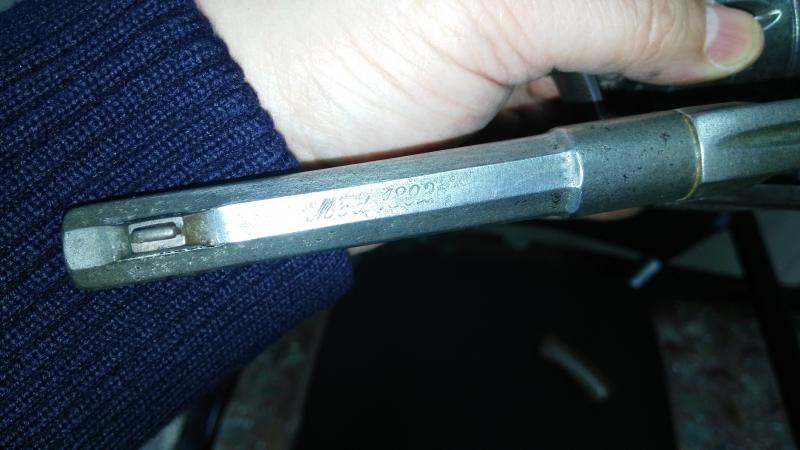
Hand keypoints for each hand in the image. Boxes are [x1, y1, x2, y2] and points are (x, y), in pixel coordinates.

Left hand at [197, 0, 762, 165]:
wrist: (251, 139)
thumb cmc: (328, 49)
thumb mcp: (495, 12)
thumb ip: (622, 17)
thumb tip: (719, 34)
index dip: (675, 6)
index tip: (716, 34)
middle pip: (604, 20)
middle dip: (652, 55)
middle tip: (692, 89)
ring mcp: (483, 43)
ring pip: (582, 70)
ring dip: (621, 109)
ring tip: (652, 142)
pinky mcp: (471, 103)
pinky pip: (545, 120)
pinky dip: (578, 146)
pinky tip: (603, 169)